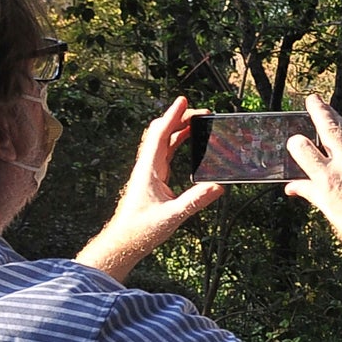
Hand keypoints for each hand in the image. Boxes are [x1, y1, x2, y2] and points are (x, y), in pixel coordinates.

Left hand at [76, 97, 224, 283]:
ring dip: (178, 129)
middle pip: (162, 133)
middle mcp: (147, 166)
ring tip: (196, 122)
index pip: (161, 135)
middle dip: (179, 118)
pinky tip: (186, 142)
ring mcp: (149, 172)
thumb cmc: (142, 229)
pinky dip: (176, 142)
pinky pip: (165, 153)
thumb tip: (217, 187)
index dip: (172, 116)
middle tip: (199, 111)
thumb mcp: (173, 216)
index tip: (183, 101)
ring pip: (163, 142)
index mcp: (149, 170)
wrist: (124, 241)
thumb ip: (195, 201)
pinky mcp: (152, 179)